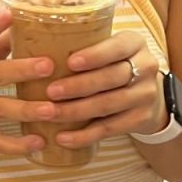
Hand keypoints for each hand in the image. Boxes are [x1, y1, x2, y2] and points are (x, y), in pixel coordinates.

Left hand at [45, 31, 167, 148]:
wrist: (147, 92)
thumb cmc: (113, 64)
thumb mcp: (108, 48)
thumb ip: (85, 45)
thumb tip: (34, 48)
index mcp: (134, 43)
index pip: (116, 47)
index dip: (94, 56)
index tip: (70, 63)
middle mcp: (146, 67)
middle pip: (111, 78)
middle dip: (79, 86)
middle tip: (51, 92)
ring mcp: (146, 94)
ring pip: (108, 104)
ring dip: (76, 111)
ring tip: (51, 114)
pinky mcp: (142, 118)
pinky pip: (110, 128)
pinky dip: (84, 135)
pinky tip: (63, 137)